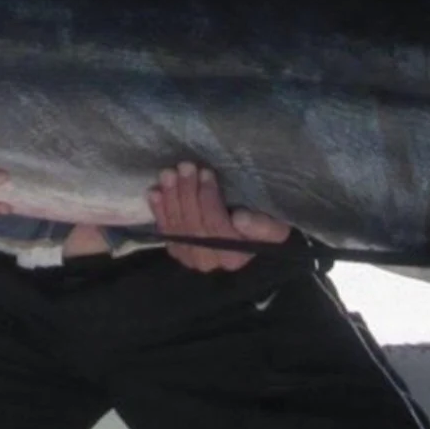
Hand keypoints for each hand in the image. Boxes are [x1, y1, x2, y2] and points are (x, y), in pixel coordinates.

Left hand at [148, 163, 290, 273]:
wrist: (250, 239)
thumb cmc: (264, 227)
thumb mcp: (275, 226)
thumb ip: (263, 226)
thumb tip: (240, 218)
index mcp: (233, 257)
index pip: (216, 226)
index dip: (208, 198)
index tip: (207, 172)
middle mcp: (209, 262)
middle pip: (193, 226)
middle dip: (187, 193)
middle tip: (186, 166)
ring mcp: (190, 258)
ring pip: (177, 227)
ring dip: (171, 198)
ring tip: (169, 173)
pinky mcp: (178, 251)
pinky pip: (165, 231)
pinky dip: (159, 211)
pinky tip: (154, 192)